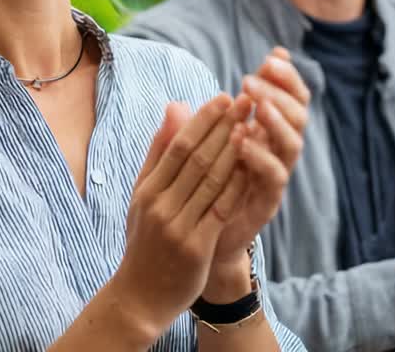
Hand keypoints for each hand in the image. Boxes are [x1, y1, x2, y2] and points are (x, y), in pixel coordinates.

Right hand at [111, 95, 248, 339]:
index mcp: (147, 190)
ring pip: (212, 180)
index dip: (204, 119)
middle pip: (198, 158)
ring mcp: (178, 227)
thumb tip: (173, 109)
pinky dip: (238, 185)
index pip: (179, 146)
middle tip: (248, 101)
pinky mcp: (196, 247)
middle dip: (225, 126)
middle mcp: (160, 205)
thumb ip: (158, 154)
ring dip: (235, 150)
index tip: (225, 98)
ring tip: (255, 124)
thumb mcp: (142, 197)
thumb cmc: (144, 243)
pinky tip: (254, 166)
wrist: (140, 298)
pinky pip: (221, 209)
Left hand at [206, 49, 309, 297]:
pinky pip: (274, 177)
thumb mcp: (193, 156)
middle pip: (297, 115)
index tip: (274, 55)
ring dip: (275, 121)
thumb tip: (179, 99)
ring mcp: (274, 178)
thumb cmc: (200, 192)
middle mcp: (276, 153)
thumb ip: (194, 129)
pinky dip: (261, 156)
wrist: (199, 244)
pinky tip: (243, 140)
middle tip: (255, 76)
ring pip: (292, 144)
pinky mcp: (267, 202)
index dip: (285, 77)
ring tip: (256, 105)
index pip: (287, 98)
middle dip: (280, 92)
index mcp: (265, 134)